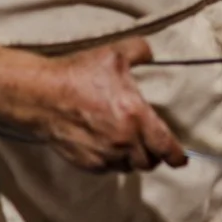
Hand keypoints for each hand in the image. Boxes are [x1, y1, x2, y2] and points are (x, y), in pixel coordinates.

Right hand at [26, 38, 187, 172]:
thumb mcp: (114, 54)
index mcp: (136, 116)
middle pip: (149, 162)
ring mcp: (104, 155)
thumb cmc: (78, 74)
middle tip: (153, 147)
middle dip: (154, 156)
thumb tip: (151, 54)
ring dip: (133, 160)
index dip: (176, 156)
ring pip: (129, 168)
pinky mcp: (86, 163)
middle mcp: (123, 141)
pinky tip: (109, 149)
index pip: (165, 146)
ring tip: (130, 147)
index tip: (181, 160)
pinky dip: (113, 163)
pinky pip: (108, 170)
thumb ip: (140, 51)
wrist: (41, 96)